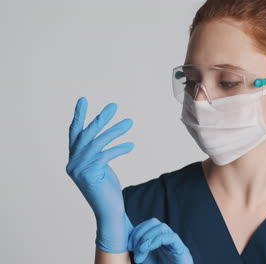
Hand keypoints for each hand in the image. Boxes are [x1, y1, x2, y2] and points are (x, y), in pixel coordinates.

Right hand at [66, 97, 134, 252]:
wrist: (110, 211)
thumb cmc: (107, 189)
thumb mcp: (101, 167)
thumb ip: (97, 153)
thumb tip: (104, 137)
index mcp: (74, 160)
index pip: (75, 134)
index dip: (79, 116)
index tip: (83, 100)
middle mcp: (72, 163)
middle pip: (87, 135)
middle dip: (100, 118)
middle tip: (114, 106)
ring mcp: (78, 170)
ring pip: (98, 143)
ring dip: (115, 131)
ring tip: (129, 122)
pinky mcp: (89, 175)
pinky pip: (105, 155)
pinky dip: (119, 148)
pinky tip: (130, 145)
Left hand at [128, 218, 193, 263]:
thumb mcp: (144, 260)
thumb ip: (137, 252)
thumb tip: (122, 245)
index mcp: (158, 240)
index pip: (147, 225)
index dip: (136, 231)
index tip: (127, 245)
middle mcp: (167, 238)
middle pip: (154, 223)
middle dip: (140, 233)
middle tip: (132, 249)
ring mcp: (175, 243)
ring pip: (162, 227)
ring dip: (147, 238)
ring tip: (141, 251)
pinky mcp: (181, 249)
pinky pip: (171, 237)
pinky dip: (157, 241)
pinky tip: (148, 249)